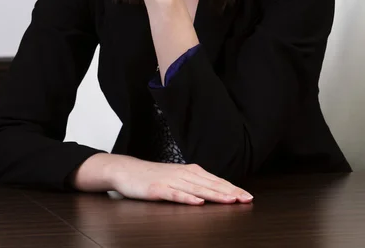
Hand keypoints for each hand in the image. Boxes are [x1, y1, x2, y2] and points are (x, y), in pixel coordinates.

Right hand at [111, 156, 253, 205]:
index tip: (247, 195)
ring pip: (197, 189)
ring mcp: (171, 181)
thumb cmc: (152, 176)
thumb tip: (214, 191)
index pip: (215, 180)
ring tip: (230, 200)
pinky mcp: (158, 189)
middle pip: (210, 184)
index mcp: (189, 171)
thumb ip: (194, 183)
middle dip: (230, 192)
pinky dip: (187, 198)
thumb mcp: (176, 177)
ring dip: (214, 194)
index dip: (232, 188)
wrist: (126, 170)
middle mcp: (183, 174)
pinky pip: (175, 194)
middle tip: (246, 198)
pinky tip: (197, 203)